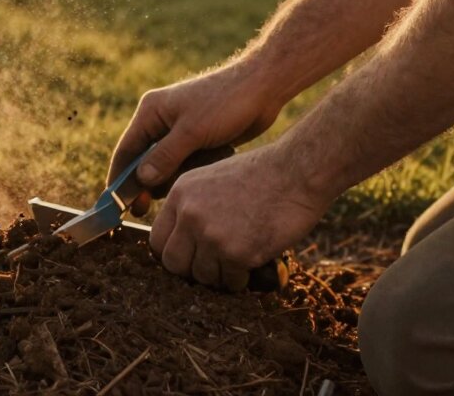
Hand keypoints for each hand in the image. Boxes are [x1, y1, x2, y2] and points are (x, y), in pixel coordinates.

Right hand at [109, 60, 283, 215]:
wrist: (262, 87)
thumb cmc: (225, 102)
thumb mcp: (192, 132)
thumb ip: (165, 157)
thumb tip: (142, 180)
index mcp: (151, 112)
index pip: (126, 151)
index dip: (120, 180)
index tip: (117, 208)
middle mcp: (161, 121)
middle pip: (146, 163)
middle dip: (158, 180)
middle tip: (163, 200)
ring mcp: (180, 130)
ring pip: (169, 167)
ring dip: (184, 172)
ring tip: (205, 162)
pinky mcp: (199, 139)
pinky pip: (189, 164)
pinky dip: (199, 167)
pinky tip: (218, 156)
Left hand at [150, 141, 328, 291]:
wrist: (297, 171)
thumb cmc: (262, 174)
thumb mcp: (214, 178)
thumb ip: (193, 206)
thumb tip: (182, 242)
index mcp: (181, 193)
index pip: (157, 241)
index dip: (175, 253)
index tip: (191, 256)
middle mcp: (190, 214)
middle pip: (174, 265)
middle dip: (194, 269)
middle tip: (215, 263)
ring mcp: (211, 235)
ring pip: (203, 277)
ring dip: (221, 274)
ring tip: (241, 256)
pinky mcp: (235, 253)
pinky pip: (230, 281)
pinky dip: (242, 277)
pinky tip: (254, 258)